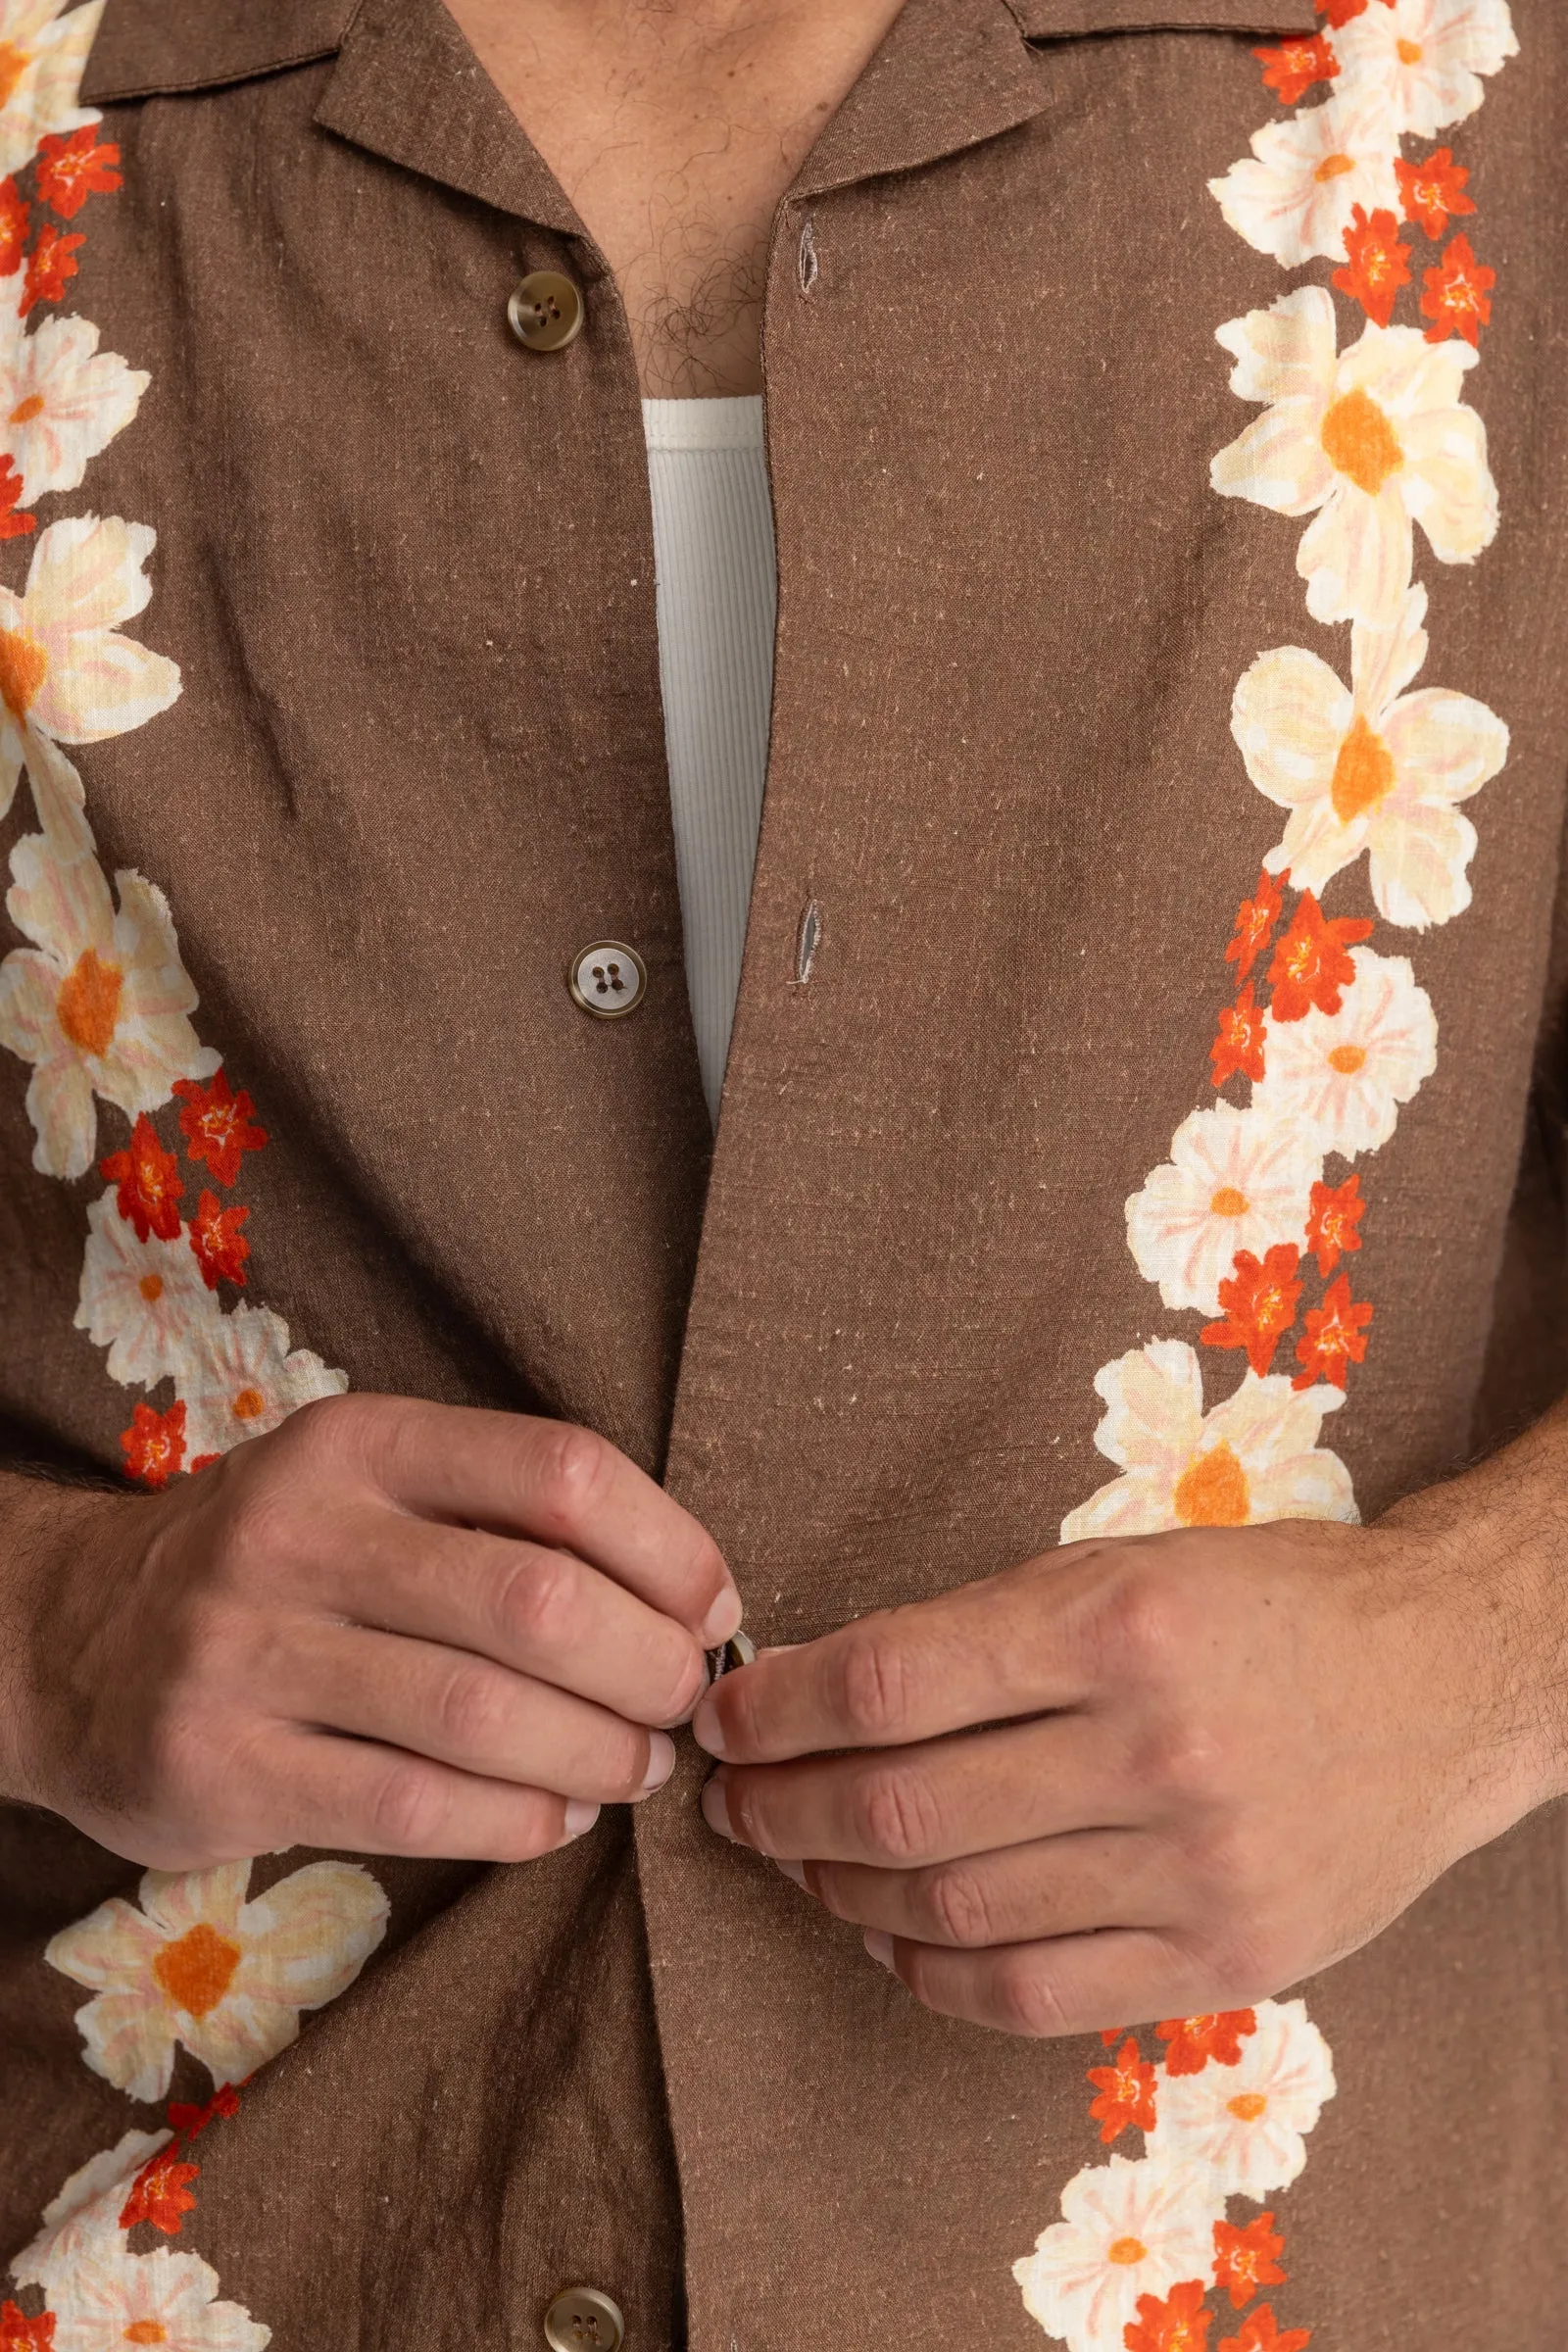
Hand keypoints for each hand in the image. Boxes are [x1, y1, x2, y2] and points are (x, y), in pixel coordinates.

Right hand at [0, 1395, 738, 1869]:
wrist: (66, 1639)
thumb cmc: (276, 1564)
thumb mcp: (367, 1488)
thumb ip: (500, 1519)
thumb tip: (688, 1600)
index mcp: (361, 1440)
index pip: (560, 1472)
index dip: (669, 1547)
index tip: (714, 1608)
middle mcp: (301, 1529)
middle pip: (537, 1600)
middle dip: (648, 1667)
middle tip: (685, 1707)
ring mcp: (249, 1650)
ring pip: (483, 1714)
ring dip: (596, 1755)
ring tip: (637, 1770)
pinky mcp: (220, 1766)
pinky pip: (412, 1805)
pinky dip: (515, 1823)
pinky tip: (556, 1821)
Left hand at [690, 1498, 1556, 2034]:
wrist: (1447, 1682)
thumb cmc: (1269, 1605)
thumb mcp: (1127, 1564)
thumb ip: (989, 1631)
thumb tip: (828, 1696)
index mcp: (1119, 1623)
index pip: (891, 1682)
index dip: (780, 1711)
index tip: (728, 1720)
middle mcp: (1154, 1748)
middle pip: (906, 1810)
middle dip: (786, 1812)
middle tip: (737, 1805)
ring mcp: (1195, 1866)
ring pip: (956, 1912)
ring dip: (845, 1895)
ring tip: (807, 1866)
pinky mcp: (1228, 1957)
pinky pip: (1037, 1998)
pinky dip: (937, 1976)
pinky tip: (895, 1939)